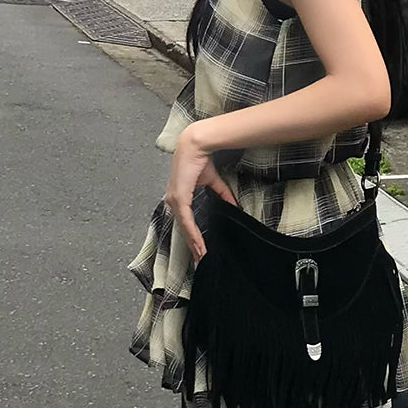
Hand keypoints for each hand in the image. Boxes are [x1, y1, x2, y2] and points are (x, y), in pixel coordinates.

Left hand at [165, 125, 237, 262]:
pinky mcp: (179, 198)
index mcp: (179, 197)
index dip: (192, 236)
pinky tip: (198, 244)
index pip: (185, 222)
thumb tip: (234, 205)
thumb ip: (222, 194)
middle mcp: (173, 200)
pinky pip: (187, 221)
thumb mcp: (213, 181)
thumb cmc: (200, 160)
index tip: (199, 250)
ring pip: (184, 228)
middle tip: (199, 262)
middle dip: (192, 246)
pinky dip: (193, 234)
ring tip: (201, 257)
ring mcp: (174, 200)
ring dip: (193, 244)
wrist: (195, 146)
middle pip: (183, 229)